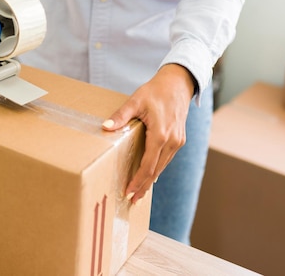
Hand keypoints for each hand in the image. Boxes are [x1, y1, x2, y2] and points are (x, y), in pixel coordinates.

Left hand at [102, 63, 194, 203]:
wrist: (178, 83)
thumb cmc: (155, 91)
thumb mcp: (135, 101)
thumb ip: (121, 116)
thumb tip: (105, 127)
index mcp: (160, 135)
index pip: (148, 166)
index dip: (138, 181)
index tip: (128, 192)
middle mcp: (172, 141)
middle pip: (156, 171)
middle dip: (143, 187)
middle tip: (131, 201)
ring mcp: (178, 141)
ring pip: (162, 166)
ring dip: (151, 180)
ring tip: (139, 193)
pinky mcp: (179, 139)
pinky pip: (166, 159)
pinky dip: (157, 169)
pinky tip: (150, 177)